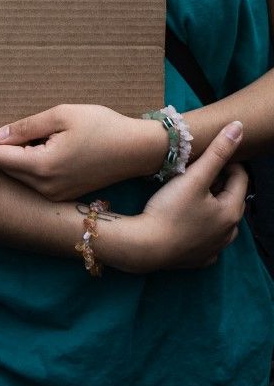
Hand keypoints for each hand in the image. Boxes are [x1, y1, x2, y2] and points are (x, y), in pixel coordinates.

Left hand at [0, 104, 168, 199]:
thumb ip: (25, 127)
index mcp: (43, 167)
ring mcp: (54, 195)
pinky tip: (17, 150)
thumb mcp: (62, 115)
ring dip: (4, 161)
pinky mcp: (62, 195)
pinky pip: (31, 181)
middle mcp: (45, 187)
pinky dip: (21, 167)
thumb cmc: (103, 126)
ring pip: (17, 176)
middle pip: (4, 169)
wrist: (138, 150)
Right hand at [101, 122, 246, 272]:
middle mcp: (229, 232)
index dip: (227, 162)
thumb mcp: (194, 178)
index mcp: (232, 211)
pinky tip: (187, 223)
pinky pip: (207, 240)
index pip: (240, 178)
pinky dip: (202, 229)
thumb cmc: (169, 210)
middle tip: (194, 172)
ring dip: (211, 206)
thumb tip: (239, 126)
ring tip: (189, 195)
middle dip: (218, 184)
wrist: (144, 247)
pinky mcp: (199, 259)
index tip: (207, 154)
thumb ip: (217, 152)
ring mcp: (215, 248)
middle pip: (230, 199)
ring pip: (220, 221)